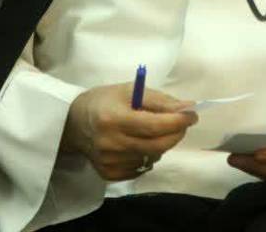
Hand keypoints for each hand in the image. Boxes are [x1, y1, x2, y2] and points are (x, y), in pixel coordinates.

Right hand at [61, 83, 196, 180]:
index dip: (178, 121)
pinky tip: (137, 144)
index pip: (154, 126)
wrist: (72, 123)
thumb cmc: (104, 101)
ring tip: (150, 131)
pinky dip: (147, 156)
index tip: (192, 114)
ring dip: (160, 144)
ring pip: (152, 158)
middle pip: (157, 146)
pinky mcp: (108, 174)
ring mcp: (109, 162)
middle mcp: (110, 144)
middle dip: (176, 134)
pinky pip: (141, 168)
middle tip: (181, 122)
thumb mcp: (130, 91)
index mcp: (114, 119)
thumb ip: (160, 101)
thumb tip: (189, 108)